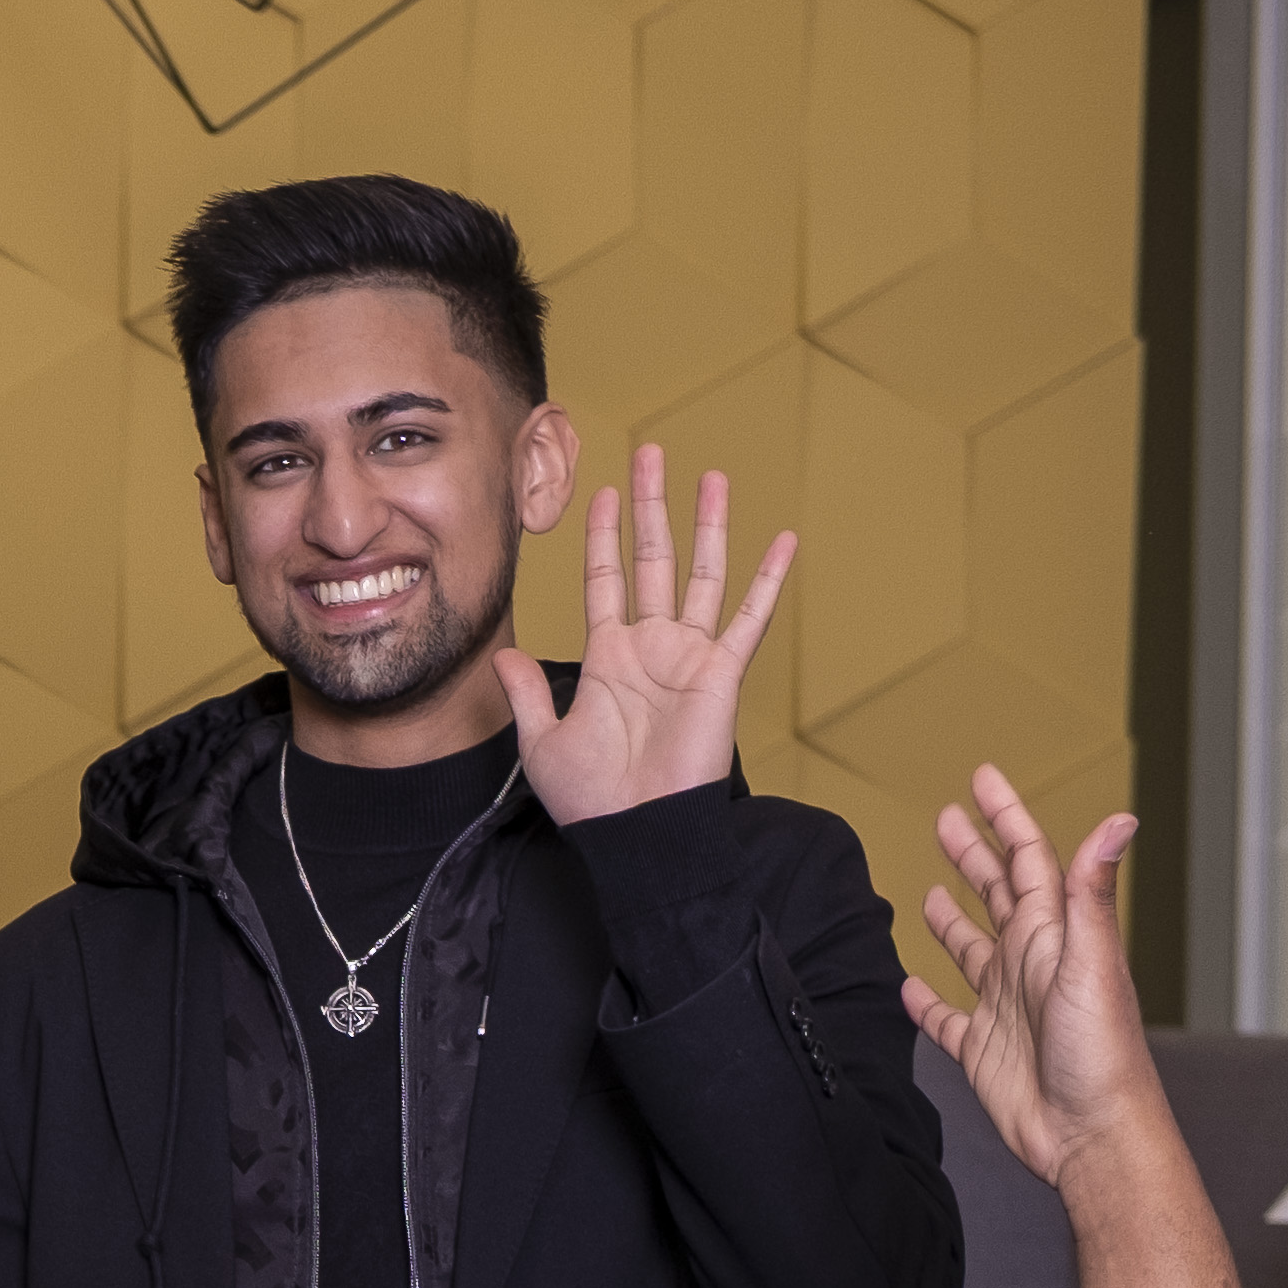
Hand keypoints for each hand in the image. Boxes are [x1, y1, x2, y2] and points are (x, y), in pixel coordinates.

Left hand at [503, 444, 788, 825]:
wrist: (635, 833)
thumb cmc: (592, 799)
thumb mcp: (542, 743)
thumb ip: (526, 693)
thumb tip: (503, 655)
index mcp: (608, 659)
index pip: (604, 580)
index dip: (602, 537)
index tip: (600, 495)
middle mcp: (651, 648)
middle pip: (653, 560)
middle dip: (651, 508)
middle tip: (650, 454)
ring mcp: (689, 657)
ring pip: (701, 574)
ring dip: (707, 525)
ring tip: (711, 476)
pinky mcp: (722, 673)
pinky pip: (749, 619)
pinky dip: (769, 580)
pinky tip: (783, 541)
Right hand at [900, 765, 1166, 1197]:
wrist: (1089, 1135)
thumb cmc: (1101, 1054)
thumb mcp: (1094, 962)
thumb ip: (1092, 892)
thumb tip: (1120, 820)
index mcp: (1053, 935)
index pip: (1027, 859)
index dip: (1005, 816)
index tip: (982, 778)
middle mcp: (1028, 964)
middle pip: (996, 894)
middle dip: (973, 853)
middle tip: (947, 819)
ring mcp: (1004, 1006)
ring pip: (970, 950)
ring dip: (951, 919)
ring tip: (930, 893)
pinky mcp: (982, 1050)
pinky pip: (945, 1019)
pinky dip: (924, 1001)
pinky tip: (908, 986)